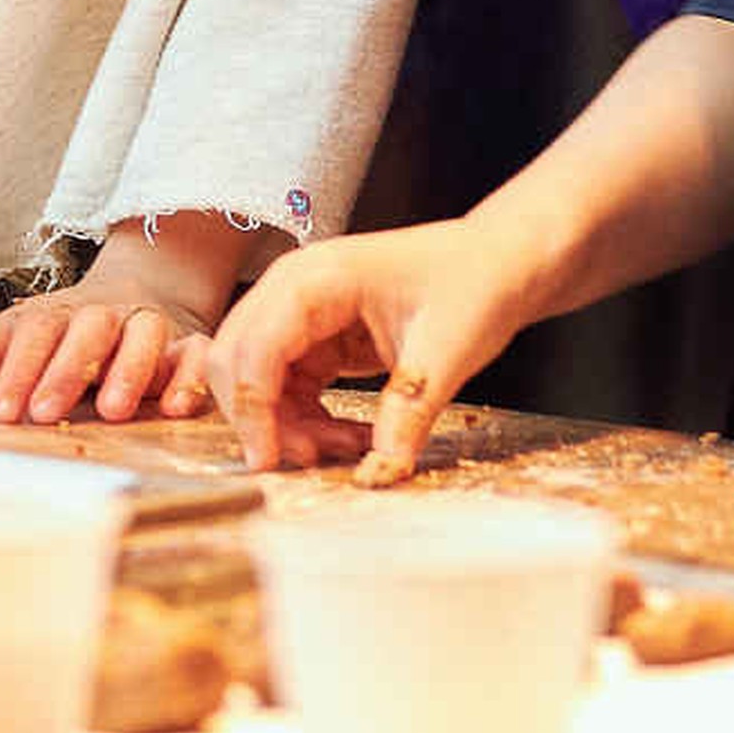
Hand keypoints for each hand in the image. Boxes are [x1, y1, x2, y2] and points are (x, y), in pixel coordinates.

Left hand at [0, 229, 231, 425]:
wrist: (140, 294)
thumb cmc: (68, 332)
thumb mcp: (21, 336)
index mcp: (60, 312)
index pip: (36, 331)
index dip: (18, 368)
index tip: (2, 411)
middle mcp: (105, 314)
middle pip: (88, 330)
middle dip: (66, 371)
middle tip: (45, 413)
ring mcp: (150, 325)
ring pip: (143, 336)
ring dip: (129, 371)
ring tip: (112, 412)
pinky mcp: (189, 343)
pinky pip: (196, 353)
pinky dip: (190, 376)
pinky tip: (174, 407)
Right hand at [206, 222, 537, 475]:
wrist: (496, 264)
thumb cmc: (473, 284)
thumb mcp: (447, 349)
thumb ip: (410, 408)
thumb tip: (382, 467)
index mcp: (317, 279)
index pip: (256, 345)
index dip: (252, 407)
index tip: (269, 461)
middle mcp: (295, 289)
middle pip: (237, 358)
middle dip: (259, 418)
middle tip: (307, 461)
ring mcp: (302, 312)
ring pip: (258, 378)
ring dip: (287, 423)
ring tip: (346, 448)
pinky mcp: (317, 336)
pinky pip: (288, 385)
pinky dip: (306, 418)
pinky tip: (349, 436)